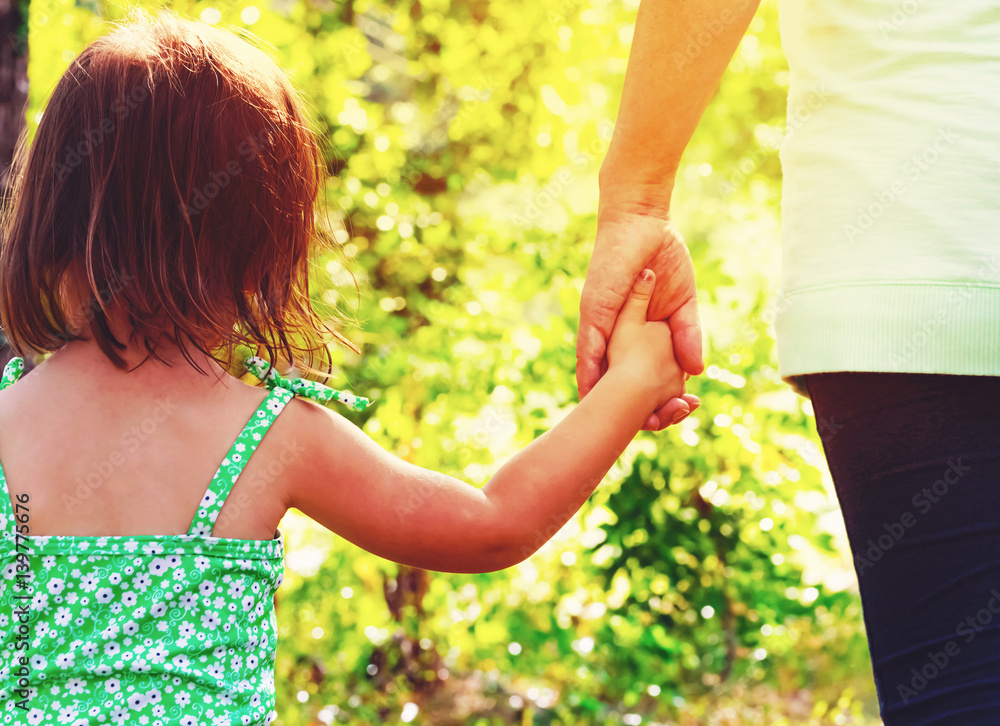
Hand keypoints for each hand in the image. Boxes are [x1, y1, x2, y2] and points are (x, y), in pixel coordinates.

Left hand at [578, 205, 702, 429]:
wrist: (644, 222)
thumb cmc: (662, 258)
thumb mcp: (683, 304)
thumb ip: (687, 335)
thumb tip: (696, 372)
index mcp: (633, 336)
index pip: (636, 376)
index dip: (648, 400)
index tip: (667, 421)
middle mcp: (611, 336)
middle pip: (611, 382)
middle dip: (622, 411)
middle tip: (638, 435)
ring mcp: (600, 324)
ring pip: (595, 371)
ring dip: (601, 400)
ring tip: (603, 431)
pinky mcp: (593, 310)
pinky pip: (588, 344)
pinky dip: (589, 370)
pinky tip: (589, 394)